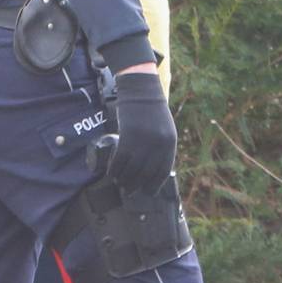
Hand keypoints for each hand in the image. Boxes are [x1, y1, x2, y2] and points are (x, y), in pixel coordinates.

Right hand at [107, 71, 176, 195]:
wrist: (142, 90)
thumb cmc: (152, 110)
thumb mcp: (165, 129)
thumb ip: (161, 147)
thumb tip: (152, 169)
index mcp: (170, 143)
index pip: (162, 172)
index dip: (154, 185)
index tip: (147, 192)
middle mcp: (158, 144)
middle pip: (145, 174)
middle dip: (136, 185)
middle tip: (129, 190)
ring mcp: (143, 141)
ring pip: (131, 170)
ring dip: (123, 180)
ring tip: (119, 182)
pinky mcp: (128, 137)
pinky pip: (120, 161)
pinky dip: (114, 170)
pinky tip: (111, 173)